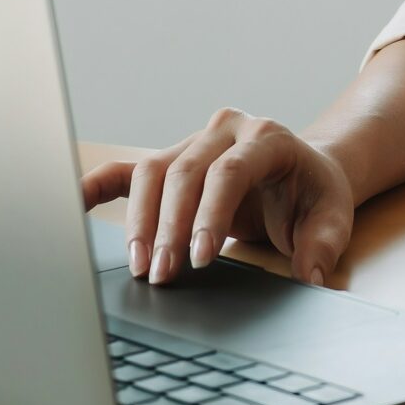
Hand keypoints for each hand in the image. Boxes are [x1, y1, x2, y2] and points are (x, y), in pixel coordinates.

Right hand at [80, 108, 354, 287]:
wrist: (306, 172)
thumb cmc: (315, 194)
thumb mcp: (333, 217)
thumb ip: (324, 244)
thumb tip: (312, 276)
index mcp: (268, 136)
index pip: (230, 171)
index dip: (210, 213)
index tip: (199, 258)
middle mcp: (227, 129)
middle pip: (184, 172)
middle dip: (169, 226)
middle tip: (162, 275)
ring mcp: (195, 140)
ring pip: (153, 171)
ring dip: (140, 220)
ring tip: (140, 266)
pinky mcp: (172, 158)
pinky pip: (126, 170)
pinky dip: (96, 186)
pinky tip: (71, 205)